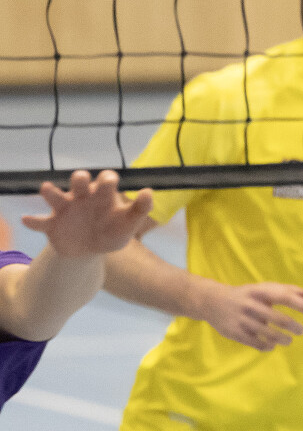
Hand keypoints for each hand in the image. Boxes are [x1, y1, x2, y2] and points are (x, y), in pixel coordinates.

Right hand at [22, 170, 154, 258]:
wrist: (90, 252)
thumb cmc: (111, 231)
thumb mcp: (128, 224)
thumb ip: (140, 210)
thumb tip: (149, 191)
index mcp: (103, 195)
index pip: (105, 180)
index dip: (107, 179)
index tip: (109, 182)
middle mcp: (83, 197)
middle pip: (79, 181)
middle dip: (80, 178)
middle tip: (81, 179)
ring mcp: (65, 209)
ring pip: (56, 196)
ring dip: (51, 192)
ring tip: (46, 189)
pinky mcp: (52, 224)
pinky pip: (40, 221)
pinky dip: (33, 220)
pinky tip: (26, 219)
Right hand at [197, 282, 302, 351]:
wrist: (212, 301)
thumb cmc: (246, 295)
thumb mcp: (264, 289)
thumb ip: (288, 291)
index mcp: (260, 291)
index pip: (285, 297)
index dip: (302, 305)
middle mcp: (251, 305)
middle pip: (278, 318)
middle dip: (293, 326)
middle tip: (301, 331)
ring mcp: (242, 320)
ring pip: (267, 333)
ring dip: (282, 339)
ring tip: (288, 340)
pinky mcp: (234, 332)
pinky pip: (254, 343)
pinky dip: (266, 346)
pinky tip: (272, 346)